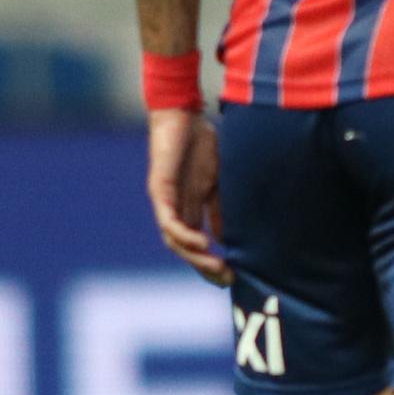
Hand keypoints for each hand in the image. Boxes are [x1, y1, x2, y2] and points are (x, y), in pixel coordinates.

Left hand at [147, 108, 225, 281]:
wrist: (183, 114)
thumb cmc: (202, 143)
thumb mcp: (218, 181)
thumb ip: (220, 209)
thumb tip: (227, 240)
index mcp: (190, 208)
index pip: (198, 245)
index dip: (213, 263)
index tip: (234, 277)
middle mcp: (176, 210)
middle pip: (186, 250)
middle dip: (206, 268)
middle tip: (227, 280)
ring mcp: (166, 202)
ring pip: (176, 241)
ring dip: (196, 257)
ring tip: (217, 266)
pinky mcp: (160, 191)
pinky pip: (169, 222)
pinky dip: (185, 235)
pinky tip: (203, 243)